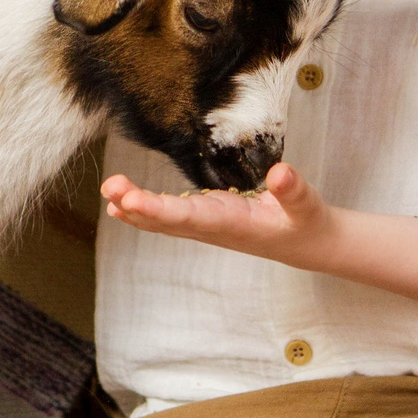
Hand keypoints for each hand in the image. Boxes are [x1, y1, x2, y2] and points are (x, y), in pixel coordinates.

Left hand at [100, 162, 340, 269]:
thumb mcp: (307, 205)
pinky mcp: (207, 220)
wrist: (307, 244)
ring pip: (164, 222)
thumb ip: (293, 191)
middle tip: (111, 187)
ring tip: (109, 191)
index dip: (158, 209)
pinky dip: (144, 211)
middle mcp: (213, 228)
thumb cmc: (306, 222)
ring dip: (135, 208)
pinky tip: (122, 204)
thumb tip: (281, 173)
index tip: (130, 200)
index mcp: (233, 224)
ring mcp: (207, 226)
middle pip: (167, 221)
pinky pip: (169, 219)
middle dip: (137, 206)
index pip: (189, 218)